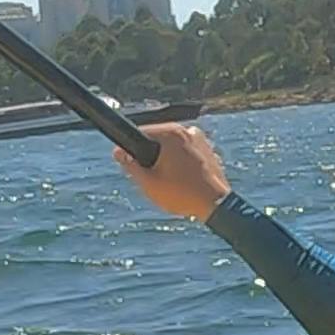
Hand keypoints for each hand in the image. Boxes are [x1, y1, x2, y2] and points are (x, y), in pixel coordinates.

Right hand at [114, 119, 232, 222]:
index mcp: (170, 134)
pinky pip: (187, 151)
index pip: (141, 133)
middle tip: (152, 178)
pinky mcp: (209, 149)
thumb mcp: (148, 183)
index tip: (130, 164)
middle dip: (151, 156)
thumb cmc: (182, 194)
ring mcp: (200, 139)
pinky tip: (183, 181)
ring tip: (170, 182)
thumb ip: (130, 165)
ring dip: (167, 159)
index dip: (130, 149)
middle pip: (158, 139)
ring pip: (173, 146)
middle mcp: (186, 130)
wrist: (216, 204)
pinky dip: (182, 162)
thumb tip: (118, 152)